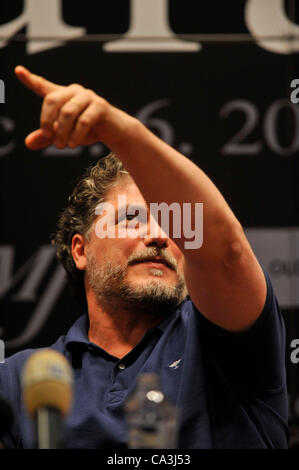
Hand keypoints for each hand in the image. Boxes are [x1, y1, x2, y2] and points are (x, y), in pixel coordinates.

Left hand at [15, 66, 129, 149]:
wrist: (114, 132)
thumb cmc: (88, 130)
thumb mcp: (64, 135)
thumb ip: (46, 137)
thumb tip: (28, 143)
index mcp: (63, 95)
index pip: (43, 86)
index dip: (30, 79)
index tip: (18, 71)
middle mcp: (74, 91)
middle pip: (52, 100)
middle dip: (47, 121)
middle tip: (49, 138)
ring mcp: (88, 97)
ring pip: (67, 112)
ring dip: (62, 132)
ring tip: (62, 146)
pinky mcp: (100, 106)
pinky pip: (84, 121)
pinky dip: (76, 135)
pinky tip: (73, 143)